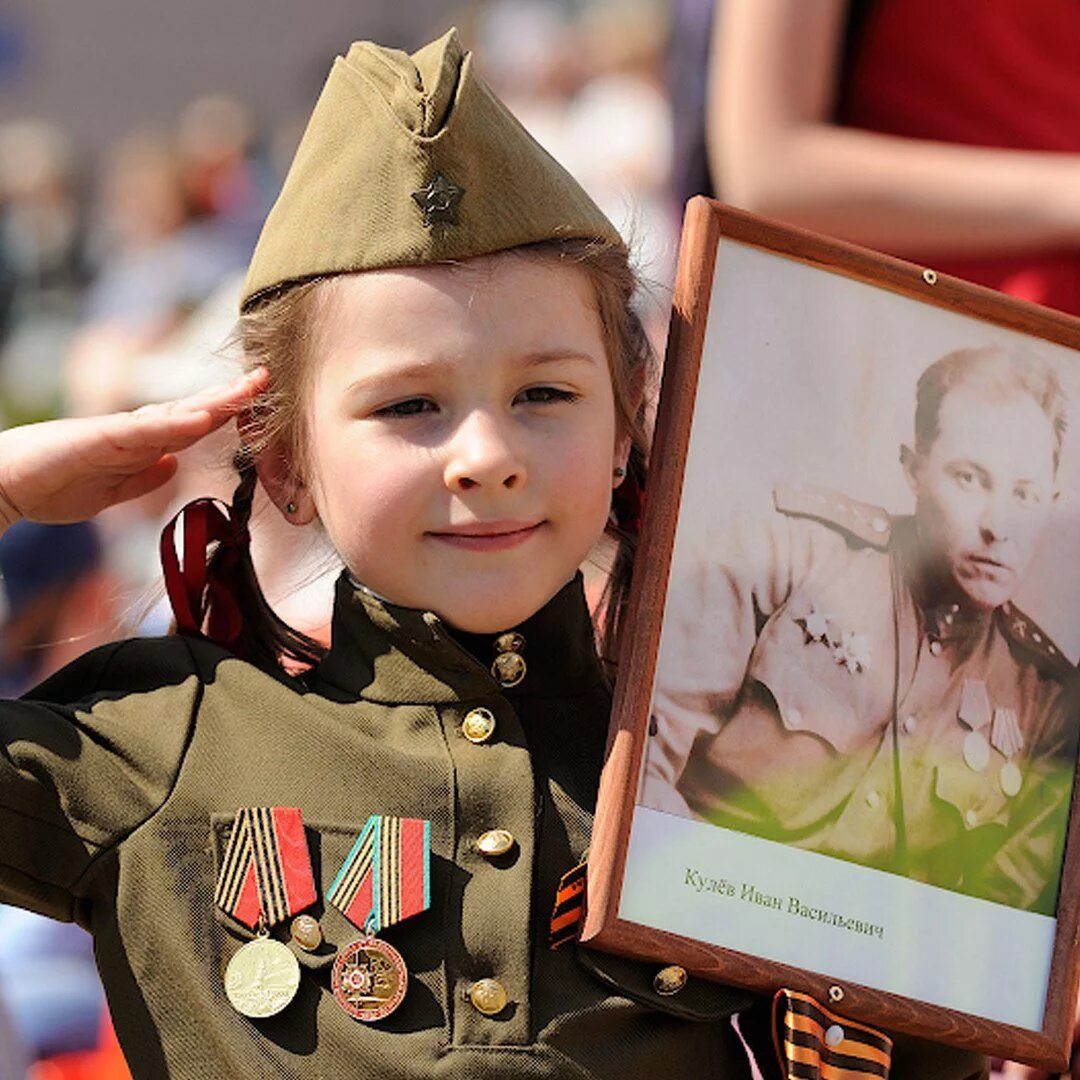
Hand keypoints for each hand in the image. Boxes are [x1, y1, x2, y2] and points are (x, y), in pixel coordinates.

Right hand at [0, 368, 268, 528]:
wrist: (2, 487)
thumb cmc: (50, 486)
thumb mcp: (111, 492)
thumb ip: (143, 478)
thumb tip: (174, 465)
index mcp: (140, 444)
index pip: (192, 425)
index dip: (226, 412)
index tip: (259, 400)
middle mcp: (135, 432)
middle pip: (192, 410)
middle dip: (232, 395)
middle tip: (267, 377)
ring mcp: (119, 432)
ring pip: (176, 413)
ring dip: (214, 401)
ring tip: (248, 389)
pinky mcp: (98, 438)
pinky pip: (145, 431)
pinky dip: (176, 424)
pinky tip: (204, 418)